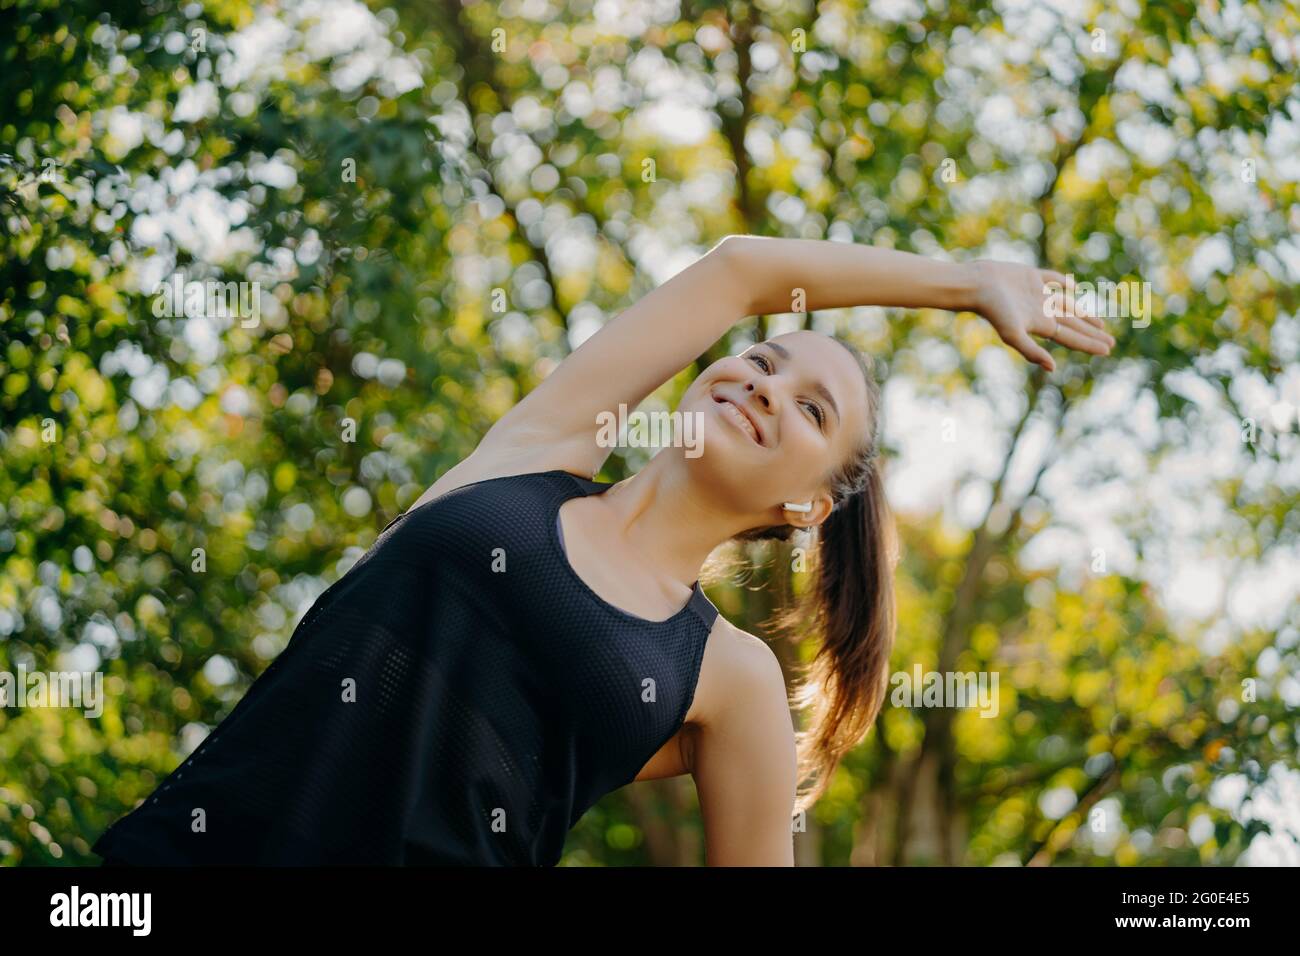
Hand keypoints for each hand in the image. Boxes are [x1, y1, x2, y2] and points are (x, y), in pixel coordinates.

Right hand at [970, 260, 1114, 372]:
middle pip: (1073, 324)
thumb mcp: (1013, 334)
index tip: (1108, 350)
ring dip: (1084, 314)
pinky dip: (1065, 284)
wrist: (977, 284)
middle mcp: (1041, 310)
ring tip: (1100, 323)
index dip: (1089, 343)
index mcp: (1040, 324)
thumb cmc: (993, 310)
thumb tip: (1053, 368)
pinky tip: (1074, 288)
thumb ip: (1031, 351)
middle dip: (1092, 333)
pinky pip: (1053, 280)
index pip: (1071, 337)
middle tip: (1110, 341)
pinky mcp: (1030, 276)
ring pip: (1068, 305)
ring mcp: (1037, 294)